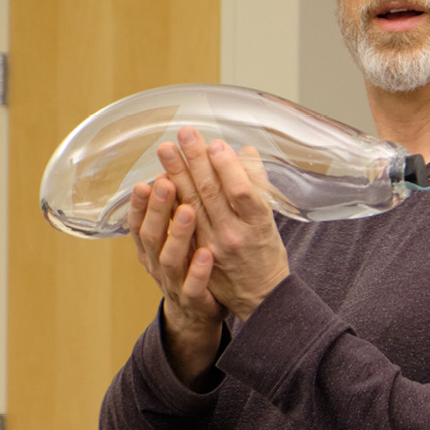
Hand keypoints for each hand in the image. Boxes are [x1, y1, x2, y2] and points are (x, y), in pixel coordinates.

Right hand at [128, 175, 225, 389]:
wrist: (195, 315)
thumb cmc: (188, 266)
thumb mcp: (176, 237)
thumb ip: (175, 208)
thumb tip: (173, 169)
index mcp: (151, 246)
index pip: (138, 221)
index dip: (139, 203)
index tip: (143, 180)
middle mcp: (156, 263)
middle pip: (151, 235)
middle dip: (157, 208)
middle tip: (167, 182)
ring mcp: (173, 283)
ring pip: (169, 259)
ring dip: (177, 234)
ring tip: (187, 210)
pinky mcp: (193, 301)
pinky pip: (193, 287)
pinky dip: (198, 271)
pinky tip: (207, 253)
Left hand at [161, 127, 289, 320]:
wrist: (261, 296)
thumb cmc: (266, 252)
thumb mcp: (269, 219)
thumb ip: (257, 185)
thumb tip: (244, 150)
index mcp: (257, 223)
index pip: (241, 191)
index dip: (226, 166)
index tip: (215, 143)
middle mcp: (234, 235)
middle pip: (211, 194)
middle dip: (195, 160)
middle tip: (183, 133)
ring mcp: (213, 247)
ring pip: (191, 207)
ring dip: (177, 176)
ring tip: (166, 150)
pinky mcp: (197, 256)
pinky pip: (180, 226)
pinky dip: (169, 203)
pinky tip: (160, 183)